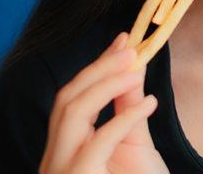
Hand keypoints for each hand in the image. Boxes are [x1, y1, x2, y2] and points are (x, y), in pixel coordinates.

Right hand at [39, 33, 168, 173]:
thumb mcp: (133, 146)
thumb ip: (128, 111)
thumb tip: (133, 68)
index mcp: (63, 151)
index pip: (71, 99)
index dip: (96, 67)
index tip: (122, 41)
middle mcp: (54, 160)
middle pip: (66, 100)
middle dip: (97, 69)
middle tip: (130, 49)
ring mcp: (61, 171)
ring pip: (70, 113)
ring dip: (105, 85)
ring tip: (136, 69)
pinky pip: (98, 142)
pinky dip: (124, 118)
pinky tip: (149, 103)